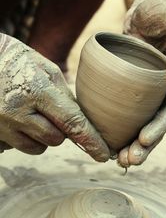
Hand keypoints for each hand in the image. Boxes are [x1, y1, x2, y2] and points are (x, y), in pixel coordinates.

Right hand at [0, 34, 109, 160]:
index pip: (71, 121)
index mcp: (36, 90)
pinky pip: (23, 147)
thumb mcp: (45, 69)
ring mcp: (3, 125)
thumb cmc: (17, 62)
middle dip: (61, 130)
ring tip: (33, 113)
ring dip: (45, 135)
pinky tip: (21, 120)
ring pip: (40, 147)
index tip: (103, 155)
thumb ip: (64, 95)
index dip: (90, 140)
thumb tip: (81, 120)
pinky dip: (29, 138)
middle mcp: (17, 111)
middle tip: (51, 111)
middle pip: (56, 138)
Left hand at [118, 0, 165, 166]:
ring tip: (118, 159)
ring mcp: (151, 93)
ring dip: (132, 143)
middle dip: (144, 144)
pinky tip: (108, 138)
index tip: (144, 139)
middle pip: (158, 123)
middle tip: (128, 160)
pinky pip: (127, 110)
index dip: (161, 125)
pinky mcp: (134, 90)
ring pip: (142, 122)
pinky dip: (119, 126)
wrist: (146, 8)